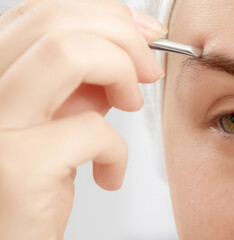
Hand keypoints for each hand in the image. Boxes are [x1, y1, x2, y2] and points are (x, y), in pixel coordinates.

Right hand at [0, 0, 165, 238]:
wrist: (15, 236)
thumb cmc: (37, 186)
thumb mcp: (61, 118)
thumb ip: (84, 82)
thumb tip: (127, 46)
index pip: (43, 13)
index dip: (104, 13)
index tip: (144, 34)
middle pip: (55, 22)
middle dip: (122, 37)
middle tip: (148, 70)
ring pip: (65, 53)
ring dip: (120, 70)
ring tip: (131, 104)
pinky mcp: (17, 168)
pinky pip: (91, 130)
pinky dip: (118, 151)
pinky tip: (109, 174)